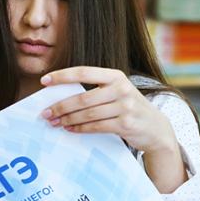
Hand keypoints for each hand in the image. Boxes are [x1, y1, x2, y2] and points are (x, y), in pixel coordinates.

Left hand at [40, 66, 185, 192]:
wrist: (155, 127)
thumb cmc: (128, 107)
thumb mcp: (116, 91)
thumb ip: (95, 90)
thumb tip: (60, 96)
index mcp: (116, 76)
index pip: (84, 72)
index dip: (62, 76)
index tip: (44, 81)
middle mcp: (121, 88)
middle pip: (83, 97)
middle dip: (61, 106)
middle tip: (45, 113)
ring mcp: (125, 106)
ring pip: (88, 113)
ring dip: (68, 119)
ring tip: (55, 122)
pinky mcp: (126, 124)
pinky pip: (96, 126)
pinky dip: (80, 128)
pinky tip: (70, 129)